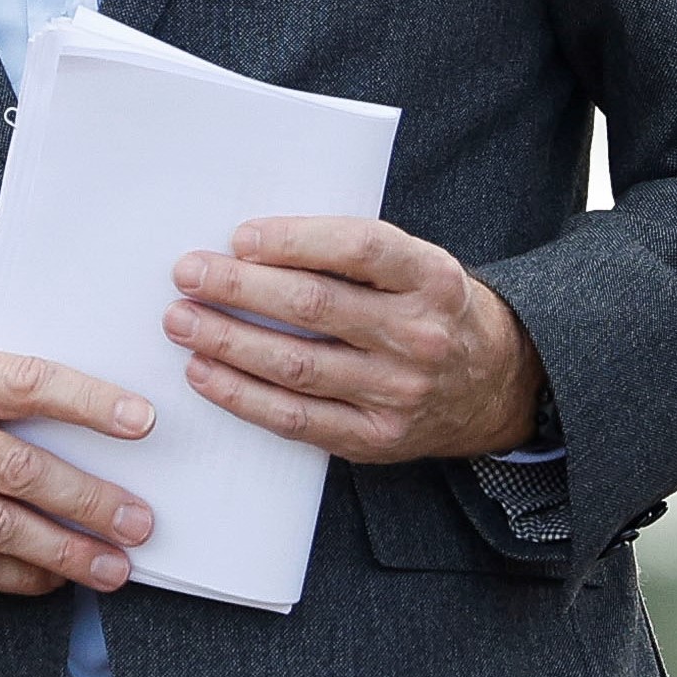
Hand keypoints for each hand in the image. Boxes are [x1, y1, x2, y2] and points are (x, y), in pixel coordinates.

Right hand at [0, 348, 157, 592]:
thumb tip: (94, 428)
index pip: (24, 382)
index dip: (87, 404)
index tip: (141, 422)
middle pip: (17, 469)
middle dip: (87, 500)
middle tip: (137, 521)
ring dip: (64, 552)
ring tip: (112, 565)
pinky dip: (20, 575)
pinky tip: (54, 578)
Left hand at [163, 215, 536, 463]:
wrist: (494, 386)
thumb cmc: (432, 310)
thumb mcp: (417, 266)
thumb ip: (351, 254)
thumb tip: (252, 244)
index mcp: (432, 278)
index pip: (359, 248)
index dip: (294, 240)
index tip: (241, 237)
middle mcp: (419, 335)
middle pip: (315, 306)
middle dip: (240, 288)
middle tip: (188, 274)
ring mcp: (398, 393)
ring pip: (297, 365)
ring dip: (228, 342)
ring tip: (182, 322)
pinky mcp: (375, 439)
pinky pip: (295, 419)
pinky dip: (242, 396)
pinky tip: (205, 373)